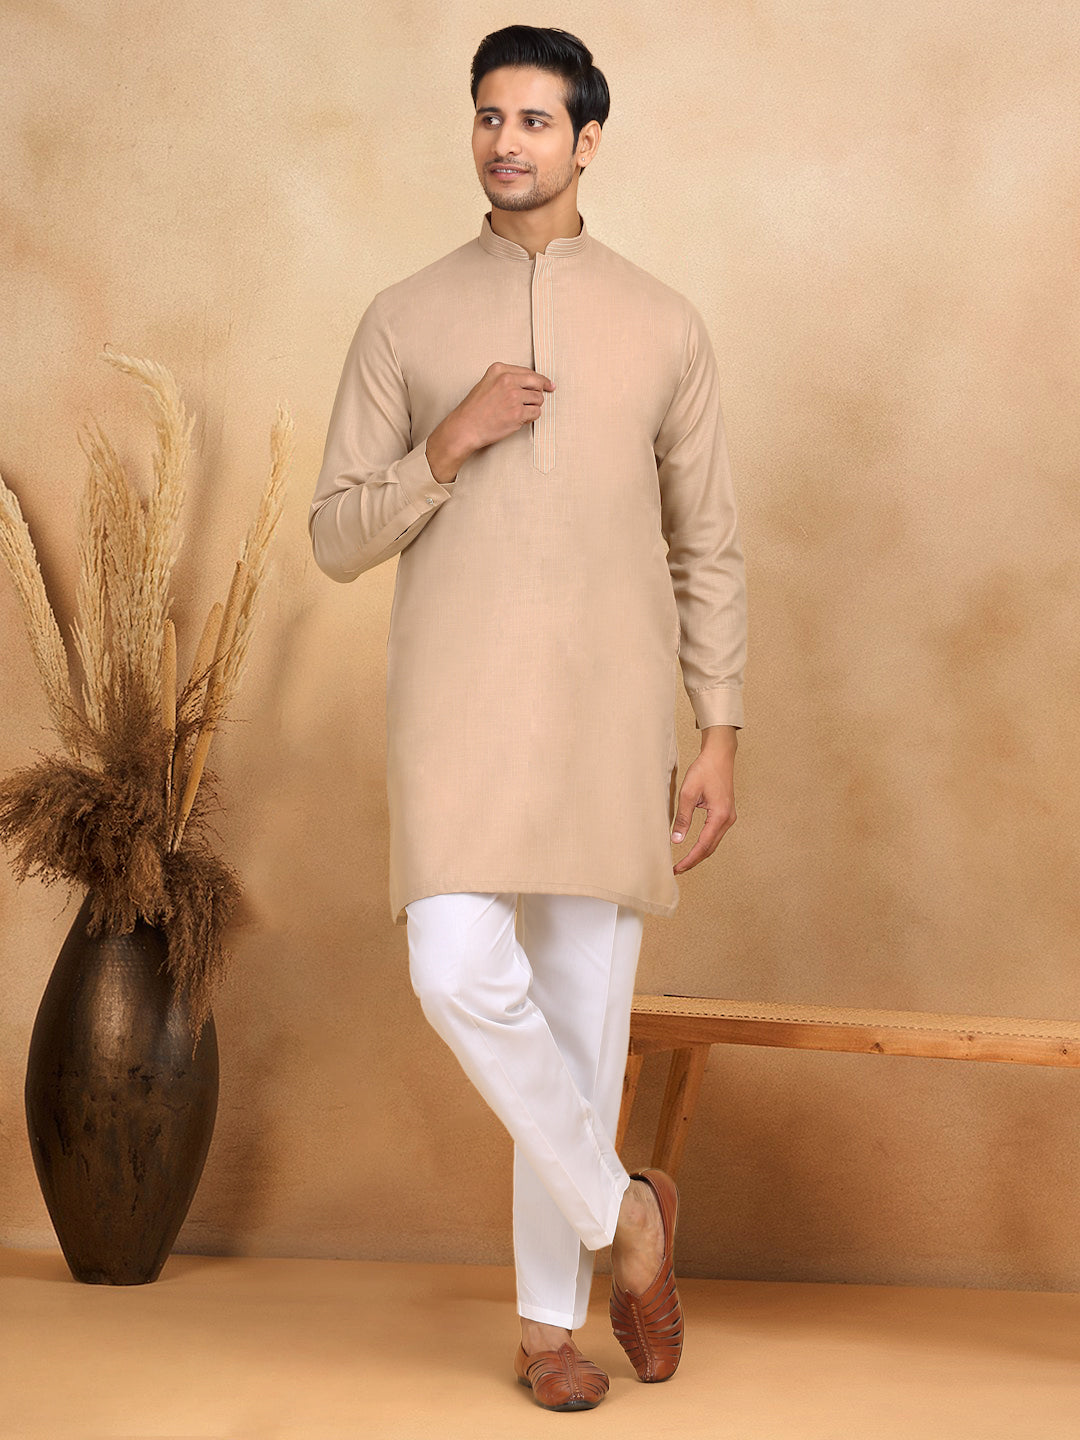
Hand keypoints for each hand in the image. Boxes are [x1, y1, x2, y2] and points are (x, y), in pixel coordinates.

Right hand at [452, 362, 554, 451]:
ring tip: (519, 412)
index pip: (529, 372)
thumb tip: (532, 383)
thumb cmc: (475, 408)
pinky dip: (531, 417)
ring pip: (539, 399)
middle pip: (537, 384)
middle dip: (539, 393)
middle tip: (535, 401)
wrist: (466, 427)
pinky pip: (536, 413)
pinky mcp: (518, 412)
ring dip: (533, 407)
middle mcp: (507, 380)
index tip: (549, 384)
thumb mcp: (487, 383)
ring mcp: (513, 396)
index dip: (541, 380)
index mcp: (500, 370)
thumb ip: (506, 379)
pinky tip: (519, 419)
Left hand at [670, 731, 736, 872]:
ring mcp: (729, 817)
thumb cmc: (704, 770)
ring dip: (699, 854)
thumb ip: (683, 818)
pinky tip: (694, 847)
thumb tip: (675, 840)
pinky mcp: (726, 814)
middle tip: (677, 869)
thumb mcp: (688, 794)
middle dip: (694, 860)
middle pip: (710, 848)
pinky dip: (704, 844)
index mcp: (720, 816)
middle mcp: (728, 819)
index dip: (690, 859)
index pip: (703, 845)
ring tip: (683, 862)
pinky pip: (715, 834)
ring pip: (713, 843)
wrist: (719, 756)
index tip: (677, 868)